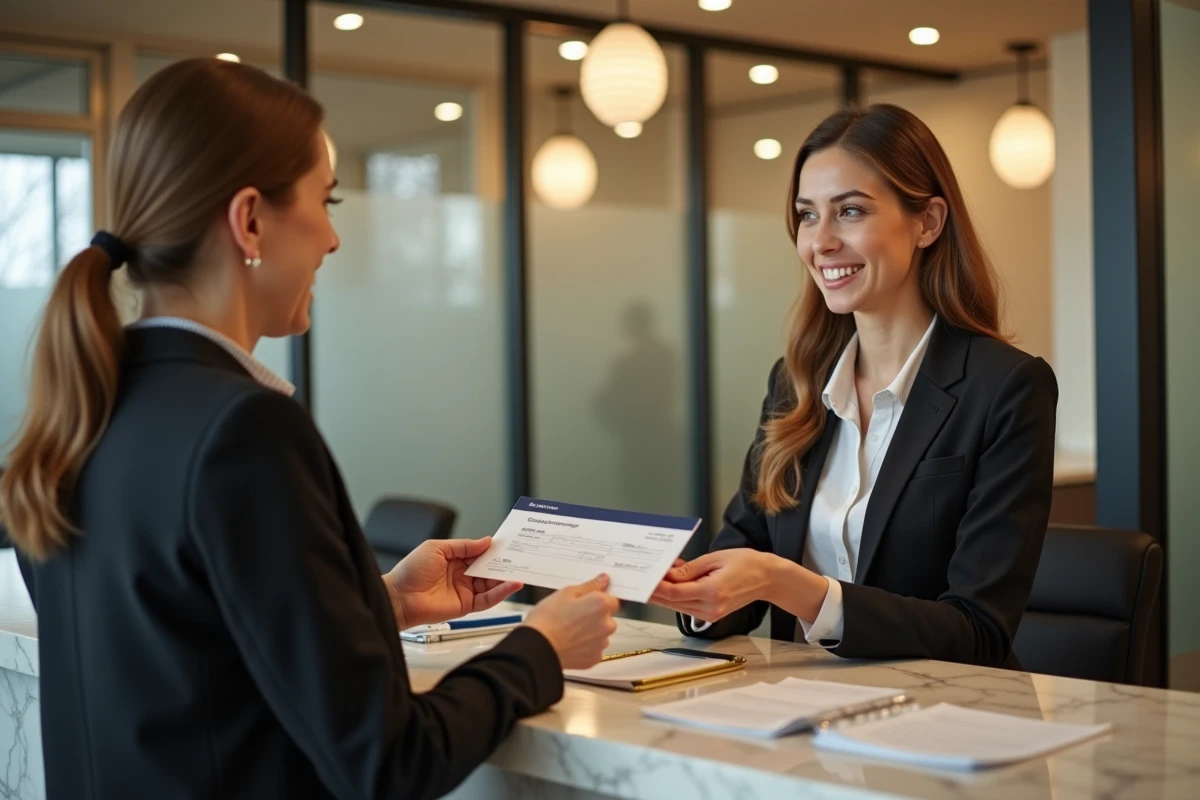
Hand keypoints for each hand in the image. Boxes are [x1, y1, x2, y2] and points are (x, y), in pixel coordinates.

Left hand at [383, 537, 521, 629]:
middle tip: (521, 556)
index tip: (509, 543)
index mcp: (456, 559)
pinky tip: (512, 584)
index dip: (494, 549)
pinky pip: (489, 599)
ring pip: (492, 583)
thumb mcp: (437, 548)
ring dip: (507, 577)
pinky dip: (502, 592)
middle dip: (505, 562)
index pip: (480, 553)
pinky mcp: (467, 606)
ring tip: (521, 570)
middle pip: (490, 568)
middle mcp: (463, 575)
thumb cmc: (411, 571)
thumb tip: (486, 541)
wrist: (399, 597)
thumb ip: (463, 546)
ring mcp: (466, 590)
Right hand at [522, 574, 619, 668]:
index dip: (599, 600)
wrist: (537, 647)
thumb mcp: (565, 593)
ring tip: (569, 630)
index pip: (613, 600)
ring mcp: (601, 643)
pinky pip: (594, 648)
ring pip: (601, 634)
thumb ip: (589, 586)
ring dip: (591, 631)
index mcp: (601, 605)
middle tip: (573, 615)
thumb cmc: (548, 620)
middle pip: (607, 618)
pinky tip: (570, 642)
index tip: (588, 601)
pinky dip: (586, 646)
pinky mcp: (594, 658)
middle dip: (595, 616)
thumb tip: (604, 580)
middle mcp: (606, 625)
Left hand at [649, 549, 774, 621]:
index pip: (675, 593)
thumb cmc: (746, 564)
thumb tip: (668, 574)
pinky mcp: (712, 615)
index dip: (656, 588)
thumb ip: (689, 569)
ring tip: (657, 577)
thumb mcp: (715, 558)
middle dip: (656, 591)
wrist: (767, 578)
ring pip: (678, 606)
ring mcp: (712, 614)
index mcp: (712, 591)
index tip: (644, 581)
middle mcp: (711, 607)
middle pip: (673, 602)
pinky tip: (674, 583)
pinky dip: (678, 596)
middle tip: (642, 580)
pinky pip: (688, 607)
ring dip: (665, 594)